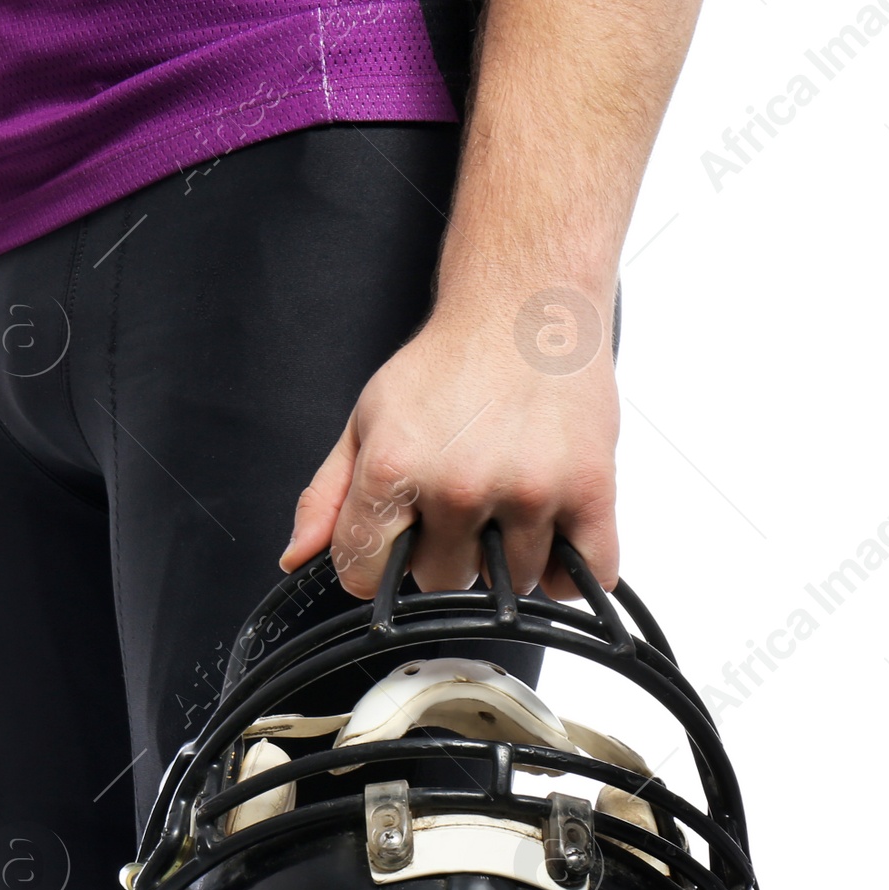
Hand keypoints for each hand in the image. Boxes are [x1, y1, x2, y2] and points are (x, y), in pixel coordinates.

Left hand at [281, 299, 618, 599]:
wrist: (527, 305)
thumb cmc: (450, 362)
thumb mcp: (368, 419)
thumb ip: (328, 495)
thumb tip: (298, 558)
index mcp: (396, 466)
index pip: (364, 572)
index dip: (375, 559)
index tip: (396, 535)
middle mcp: (461, 484)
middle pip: (440, 581)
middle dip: (445, 552)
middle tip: (460, 502)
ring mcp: (529, 491)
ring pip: (510, 584)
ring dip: (507, 557)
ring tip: (507, 499)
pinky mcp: (590, 491)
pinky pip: (584, 577)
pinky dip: (569, 573)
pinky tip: (550, 538)